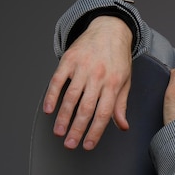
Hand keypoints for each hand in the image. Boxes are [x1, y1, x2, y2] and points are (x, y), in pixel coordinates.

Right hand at [43, 16, 132, 149]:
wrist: (110, 29)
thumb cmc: (118, 57)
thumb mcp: (125, 80)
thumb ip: (121, 105)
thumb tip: (123, 126)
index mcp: (113, 84)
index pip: (104, 113)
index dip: (95, 131)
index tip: (88, 145)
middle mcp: (98, 76)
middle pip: (86, 108)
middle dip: (77, 129)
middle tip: (70, 144)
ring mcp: (83, 67)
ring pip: (71, 97)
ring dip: (63, 117)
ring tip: (59, 132)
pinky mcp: (69, 59)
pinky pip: (58, 80)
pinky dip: (52, 95)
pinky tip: (48, 109)